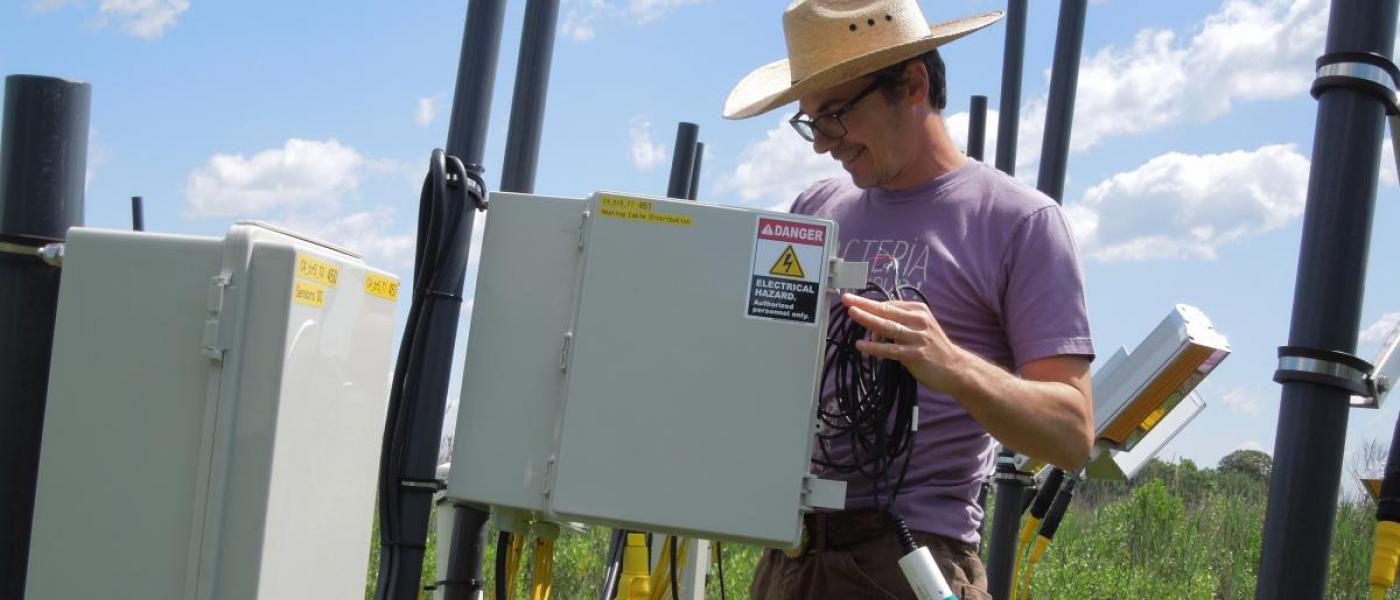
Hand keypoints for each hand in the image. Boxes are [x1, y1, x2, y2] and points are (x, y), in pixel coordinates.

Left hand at [840, 292, 966, 394]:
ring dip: (868, 319)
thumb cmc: (933, 348)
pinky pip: (891, 349)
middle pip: (886, 310)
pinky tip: (861, 346)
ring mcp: (918, 337)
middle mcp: (919, 320)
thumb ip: (899, 323)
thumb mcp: (919, 328)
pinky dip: (875, 348)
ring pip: (888, 326)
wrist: (956, 368)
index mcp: (918, 311)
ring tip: (852, 314)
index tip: (853, 301)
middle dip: (864, 304)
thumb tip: (872, 325)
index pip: (889, 304)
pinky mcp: (916, 354)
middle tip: (846, 299)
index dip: (869, 304)